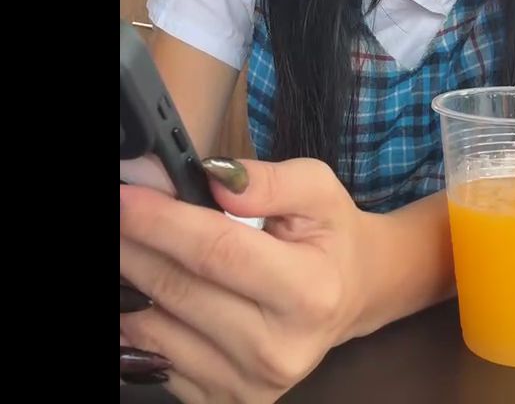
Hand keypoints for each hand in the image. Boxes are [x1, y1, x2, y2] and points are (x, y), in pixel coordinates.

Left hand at [120, 157, 372, 401]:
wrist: (352, 294)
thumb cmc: (331, 235)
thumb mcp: (318, 190)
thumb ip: (269, 181)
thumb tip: (213, 178)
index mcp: (309, 291)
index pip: (217, 252)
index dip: (164, 222)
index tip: (127, 196)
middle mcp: (279, 349)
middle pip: (180, 290)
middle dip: (135, 247)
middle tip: (116, 214)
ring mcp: (249, 384)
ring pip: (157, 330)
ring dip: (129, 283)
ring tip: (127, 247)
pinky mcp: (226, 402)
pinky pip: (157, 360)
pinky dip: (138, 321)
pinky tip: (141, 289)